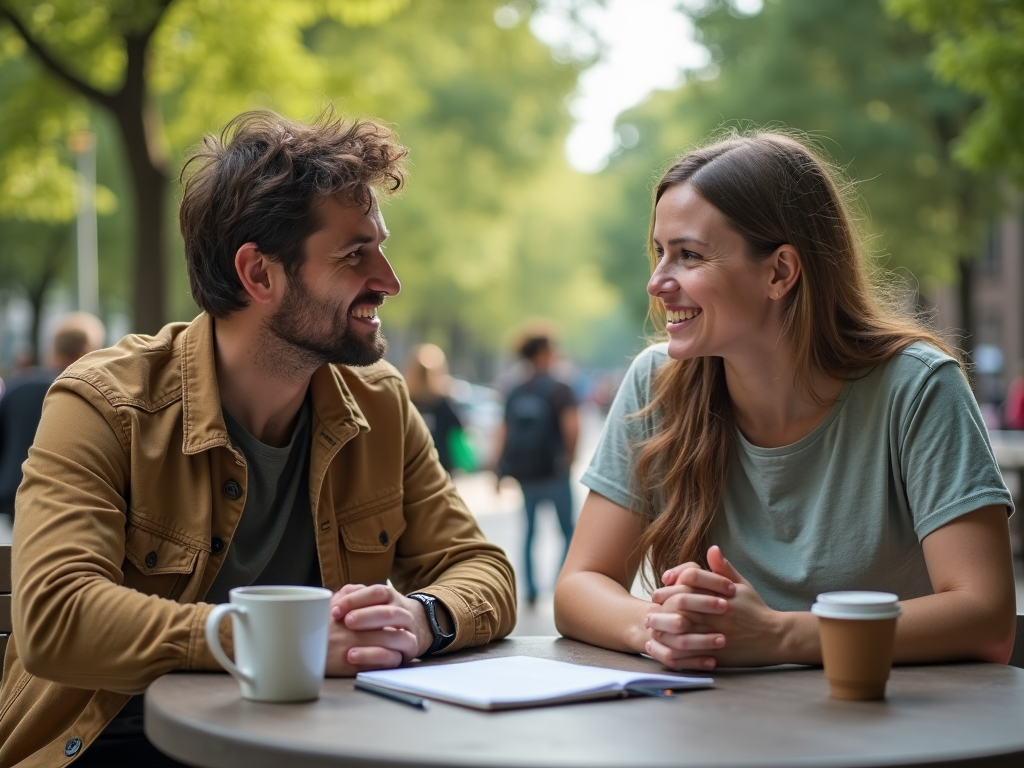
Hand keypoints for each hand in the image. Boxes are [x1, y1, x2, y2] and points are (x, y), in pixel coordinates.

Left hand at [326, 584, 433, 675]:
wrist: (405, 630)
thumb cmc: (374, 615)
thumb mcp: (365, 601)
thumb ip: (351, 597)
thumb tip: (332, 599)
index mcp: (390, 597)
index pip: (377, 593)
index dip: (355, 600)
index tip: (335, 610)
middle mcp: (402, 613)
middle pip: (389, 613)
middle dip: (367, 617)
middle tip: (347, 623)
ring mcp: (408, 635)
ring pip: (398, 636)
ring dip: (375, 640)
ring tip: (349, 650)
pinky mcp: (405, 655)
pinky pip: (394, 658)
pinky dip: (374, 657)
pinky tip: (354, 658)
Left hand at [648, 546, 782, 668]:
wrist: (776, 638)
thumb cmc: (756, 609)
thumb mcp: (743, 585)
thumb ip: (724, 569)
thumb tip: (711, 548)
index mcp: (723, 592)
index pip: (691, 577)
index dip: (674, 577)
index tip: (663, 583)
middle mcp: (719, 611)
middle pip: (682, 601)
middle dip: (663, 602)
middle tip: (651, 604)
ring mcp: (718, 633)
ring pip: (682, 627)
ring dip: (664, 625)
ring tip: (651, 625)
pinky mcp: (718, 653)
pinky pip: (691, 652)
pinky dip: (674, 648)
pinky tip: (664, 646)